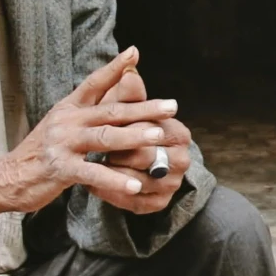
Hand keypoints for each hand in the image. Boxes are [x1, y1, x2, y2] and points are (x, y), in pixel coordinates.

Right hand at [0, 47, 192, 221]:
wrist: (9, 176)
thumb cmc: (42, 151)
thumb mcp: (62, 123)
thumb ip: (87, 109)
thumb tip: (111, 91)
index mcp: (68, 107)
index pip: (93, 82)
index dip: (114, 67)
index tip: (134, 52)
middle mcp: (66, 121)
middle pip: (110, 111)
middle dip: (143, 108)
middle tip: (171, 106)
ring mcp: (63, 144)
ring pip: (105, 138)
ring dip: (134, 137)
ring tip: (158, 136)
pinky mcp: (60, 169)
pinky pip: (93, 173)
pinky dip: (115, 179)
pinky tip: (135, 184)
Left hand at [95, 61, 193, 203]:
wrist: (130, 161)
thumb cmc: (126, 127)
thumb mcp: (127, 109)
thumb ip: (128, 93)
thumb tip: (129, 72)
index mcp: (179, 133)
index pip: (150, 130)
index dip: (125, 128)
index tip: (103, 125)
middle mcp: (183, 160)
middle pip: (146, 157)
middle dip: (119, 153)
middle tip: (96, 150)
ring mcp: (172, 185)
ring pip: (139, 182)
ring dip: (114, 176)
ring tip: (92, 168)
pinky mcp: (159, 204)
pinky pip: (135, 203)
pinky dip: (113, 195)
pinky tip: (93, 186)